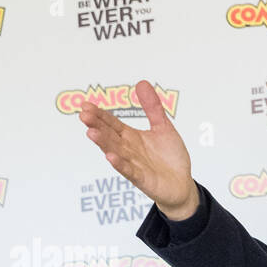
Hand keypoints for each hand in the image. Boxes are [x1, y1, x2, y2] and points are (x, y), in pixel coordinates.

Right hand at [79, 80, 198, 220]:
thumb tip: (142, 83)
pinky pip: (130, 171)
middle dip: (97, 125)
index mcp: (131, 137)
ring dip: (103, 143)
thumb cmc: (171, 158)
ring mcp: (134, 165)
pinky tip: (111, 157)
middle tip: (83, 115)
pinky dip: (120, 164)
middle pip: (109, 135)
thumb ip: (152, 108)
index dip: (100, 115)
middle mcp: (128, 150)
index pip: (111, 123)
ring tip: (91, 133)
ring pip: (116, 151)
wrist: (182, 184)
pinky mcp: (143, 179)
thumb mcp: (163, 127)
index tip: (85, 105)